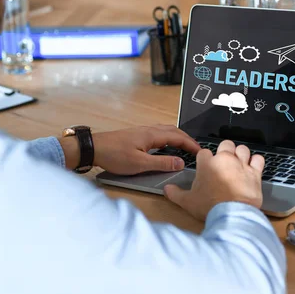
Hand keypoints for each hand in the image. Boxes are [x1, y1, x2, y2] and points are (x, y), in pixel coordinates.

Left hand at [59, 125, 199, 174]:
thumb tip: (180, 163)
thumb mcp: (140, 164)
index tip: (201, 152)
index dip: (191, 145)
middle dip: (187, 139)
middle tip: (196, 149)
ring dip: (177, 137)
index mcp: (152, 135)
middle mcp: (148, 130)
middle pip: (173, 131)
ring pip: (165, 131)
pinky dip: (167, 138)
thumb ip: (161, 163)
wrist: (93, 148)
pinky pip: (158, 134)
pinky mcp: (135, 135)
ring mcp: (141, 131)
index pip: (178, 137)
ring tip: (184, 147)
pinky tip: (165, 147)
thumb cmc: (113, 155)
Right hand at [164, 140, 263, 220]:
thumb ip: (175, 193)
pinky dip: (256, 161)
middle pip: (225, 144)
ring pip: (242, 149)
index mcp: (207, 164)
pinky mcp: (255, 173)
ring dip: (240, 154)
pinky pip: (258, 159)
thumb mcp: (187, 201)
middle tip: (222, 161)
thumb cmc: (209, 206)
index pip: (204, 152)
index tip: (206, 166)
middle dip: (224, 150)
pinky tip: (253, 166)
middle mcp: (224, 160)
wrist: (232, 215)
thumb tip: (167, 190)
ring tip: (238, 162)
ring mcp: (241, 165)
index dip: (205, 159)